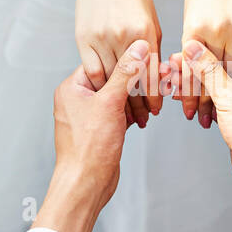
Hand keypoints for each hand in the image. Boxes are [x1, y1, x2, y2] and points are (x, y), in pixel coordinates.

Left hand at [34, 40, 151, 231]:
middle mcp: (77, 100)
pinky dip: (133, 112)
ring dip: (137, 97)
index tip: (148, 56)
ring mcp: (88, 116)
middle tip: (159, 76)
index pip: (102, 62)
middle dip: (136, 79)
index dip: (126, 59)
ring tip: (158, 93)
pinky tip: (148, 112)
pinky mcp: (100, 131)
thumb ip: (126, 73)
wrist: (86, 183)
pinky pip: (118, 113)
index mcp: (72, 88)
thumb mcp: (110, 103)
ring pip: (117, 98)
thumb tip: (139, 48)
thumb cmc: (89, 148)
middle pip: (111, 79)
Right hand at [74, 0, 162, 128]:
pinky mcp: (84, 38)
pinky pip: (92, 70)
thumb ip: (154, 45)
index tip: (156, 110)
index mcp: (145, 31)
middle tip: (143, 119)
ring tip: (125, 113)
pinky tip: (104, 94)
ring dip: (118, 99)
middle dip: (138, 104)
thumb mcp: (151, 16)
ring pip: (111, 80)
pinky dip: (99, 85)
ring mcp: (102, 38)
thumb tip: (158, 72)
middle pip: (132, 81)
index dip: (154, 96)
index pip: (152, 73)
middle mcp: (124, 36)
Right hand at [172, 40, 231, 225]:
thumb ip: (209, 71)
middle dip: (197, 72)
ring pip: (221, 90)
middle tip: (173, 70)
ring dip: (198, 90)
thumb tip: (194, 47)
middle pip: (224, 71)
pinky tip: (188, 105)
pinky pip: (222, 106)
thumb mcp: (229, 96)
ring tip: (174, 87)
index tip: (185, 51)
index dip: (207, 51)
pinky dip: (206, 105)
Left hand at [179, 0, 231, 127]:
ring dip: (226, 93)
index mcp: (194, 27)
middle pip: (211, 75)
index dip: (188, 94)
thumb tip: (185, 68)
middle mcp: (216, 29)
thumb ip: (190, 40)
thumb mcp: (190, 12)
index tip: (187, 111)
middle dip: (206, 100)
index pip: (190, 70)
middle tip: (202, 118)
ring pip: (231, 70)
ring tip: (219, 110)